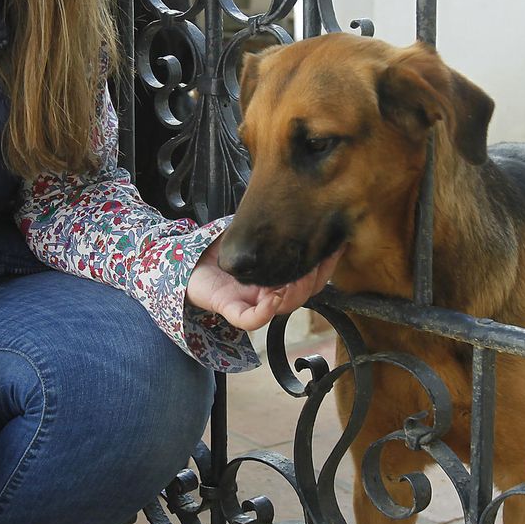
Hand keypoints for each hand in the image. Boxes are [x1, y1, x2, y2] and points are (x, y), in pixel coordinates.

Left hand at [186, 240, 342, 332]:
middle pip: (303, 294)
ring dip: (295, 293)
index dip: (326, 266)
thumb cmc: (221, 248)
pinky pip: (251, 319)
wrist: (187, 259)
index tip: (337, 247)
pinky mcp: (230, 309)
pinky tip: (273, 299)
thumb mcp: (254, 233)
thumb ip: (277, 225)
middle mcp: (269, 293)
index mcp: (278, 277)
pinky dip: (265, 313)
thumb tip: (304, 204)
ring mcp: (251, 303)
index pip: (311, 278)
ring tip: (298, 276)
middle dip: (316, 278)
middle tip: (320, 260)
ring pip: (283, 307)